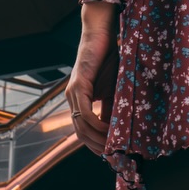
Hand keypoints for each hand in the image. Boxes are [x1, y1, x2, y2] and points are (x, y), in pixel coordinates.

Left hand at [66, 2, 118, 154]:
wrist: (101, 32)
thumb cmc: (108, 57)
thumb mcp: (113, 88)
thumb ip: (111, 107)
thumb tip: (116, 130)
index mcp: (79, 99)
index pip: (84, 130)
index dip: (96, 144)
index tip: (111, 154)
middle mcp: (72, 98)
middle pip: (80, 133)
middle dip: (97, 147)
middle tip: (114, 156)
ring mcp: (73, 93)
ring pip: (81, 126)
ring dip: (98, 139)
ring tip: (114, 146)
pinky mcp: (78, 86)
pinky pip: (85, 113)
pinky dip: (96, 125)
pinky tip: (109, 130)